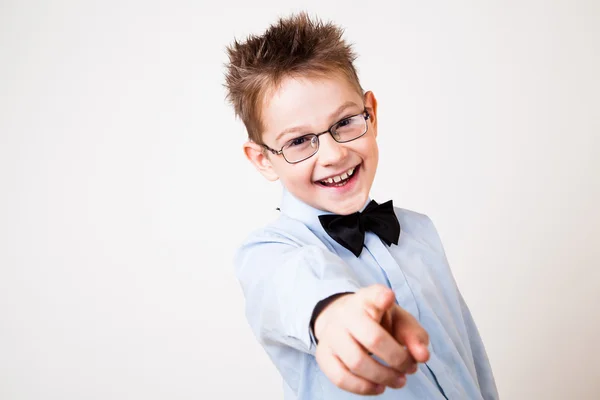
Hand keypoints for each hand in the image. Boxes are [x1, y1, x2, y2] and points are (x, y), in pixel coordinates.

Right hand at [314, 284, 429, 394]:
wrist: (344, 322)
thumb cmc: (378, 322)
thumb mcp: (399, 321)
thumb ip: (414, 336)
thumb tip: (422, 356)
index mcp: (367, 299)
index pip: (373, 294)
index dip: (381, 297)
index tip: (389, 298)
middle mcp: (346, 313)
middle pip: (373, 339)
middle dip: (398, 359)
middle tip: (410, 368)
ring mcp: (331, 334)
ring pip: (357, 362)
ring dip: (384, 377)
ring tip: (399, 380)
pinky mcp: (323, 354)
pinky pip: (341, 378)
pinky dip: (363, 388)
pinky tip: (379, 387)